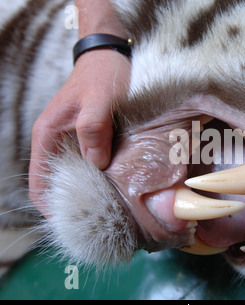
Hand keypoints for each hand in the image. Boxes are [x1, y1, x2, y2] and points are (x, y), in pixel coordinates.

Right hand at [29, 49, 130, 215]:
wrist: (109, 56)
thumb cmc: (101, 75)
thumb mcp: (99, 100)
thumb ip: (94, 129)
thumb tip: (96, 163)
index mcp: (48, 137)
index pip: (39, 185)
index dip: (53, 208)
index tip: (77, 224)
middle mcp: (57, 144)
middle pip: (59, 186)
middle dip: (78, 204)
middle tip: (104, 221)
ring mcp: (74, 143)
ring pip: (78, 177)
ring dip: (93, 192)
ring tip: (115, 209)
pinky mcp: (91, 140)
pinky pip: (92, 166)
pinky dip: (103, 178)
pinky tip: (121, 186)